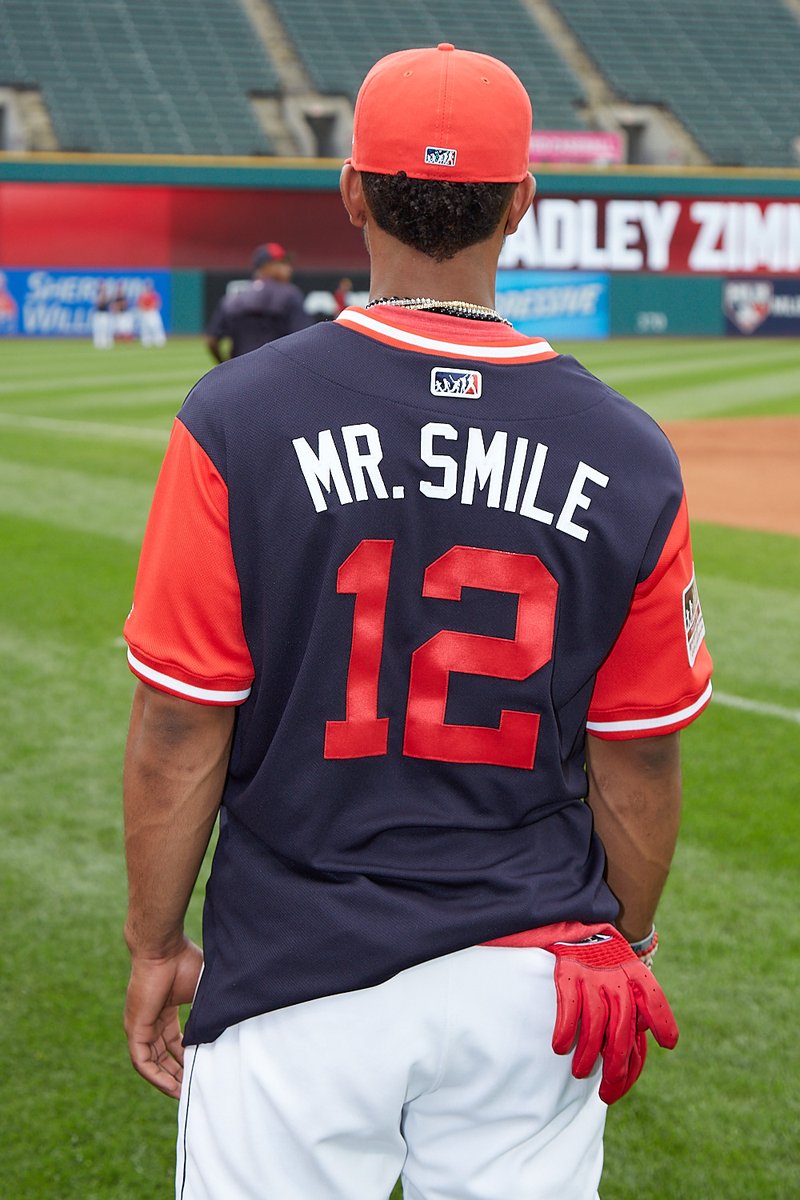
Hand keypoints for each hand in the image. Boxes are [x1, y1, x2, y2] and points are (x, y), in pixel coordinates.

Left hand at [124, 937, 202, 1098]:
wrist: (164, 948)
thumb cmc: (184, 960)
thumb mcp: (202, 990)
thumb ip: (209, 1009)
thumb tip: (228, 1024)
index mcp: (165, 1009)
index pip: (173, 1041)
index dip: (186, 1057)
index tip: (200, 1068)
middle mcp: (150, 1020)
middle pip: (162, 1055)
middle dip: (177, 1073)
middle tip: (193, 1088)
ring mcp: (140, 1025)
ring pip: (152, 1062)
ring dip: (167, 1079)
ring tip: (183, 1094)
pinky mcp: (135, 1028)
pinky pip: (142, 1061)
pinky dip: (155, 1076)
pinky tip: (171, 1087)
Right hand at [545, 925, 678, 1103]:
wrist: (583, 923)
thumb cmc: (611, 961)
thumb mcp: (635, 978)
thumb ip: (648, 1008)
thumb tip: (665, 1044)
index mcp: (639, 981)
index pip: (652, 1017)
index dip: (644, 1053)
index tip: (628, 1081)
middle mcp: (618, 981)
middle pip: (620, 1035)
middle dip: (615, 1070)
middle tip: (607, 1094)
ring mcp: (593, 978)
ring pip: (595, 1026)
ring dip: (588, 1055)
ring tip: (581, 1073)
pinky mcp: (569, 973)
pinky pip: (569, 1006)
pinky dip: (565, 1029)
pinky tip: (560, 1047)